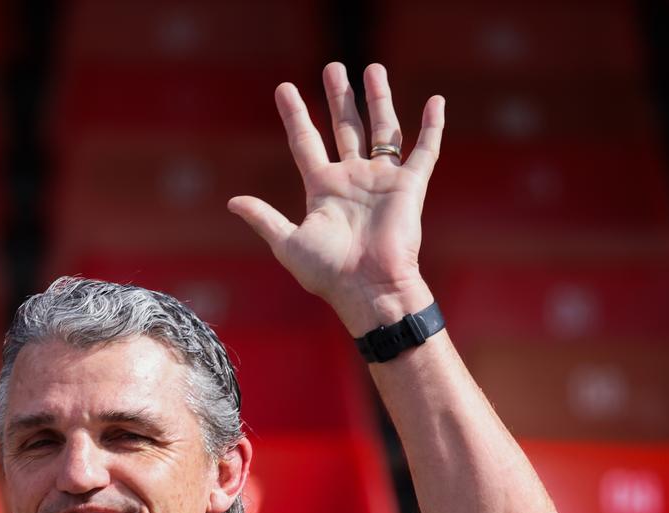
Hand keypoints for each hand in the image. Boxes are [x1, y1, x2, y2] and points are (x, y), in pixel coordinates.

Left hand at [228, 63, 443, 335]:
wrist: (369, 289)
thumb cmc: (328, 273)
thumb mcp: (288, 243)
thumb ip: (264, 218)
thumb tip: (232, 202)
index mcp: (322, 189)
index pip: (305, 141)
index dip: (295, 114)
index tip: (284, 88)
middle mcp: (352, 179)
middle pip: (344, 127)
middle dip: (339, 97)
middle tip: (333, 67)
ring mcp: (382, 181)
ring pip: (381, 129)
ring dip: (378, 99)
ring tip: (373, 68)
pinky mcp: (410, 187)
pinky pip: (424, 150)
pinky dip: (432, 126)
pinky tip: (436, 101)